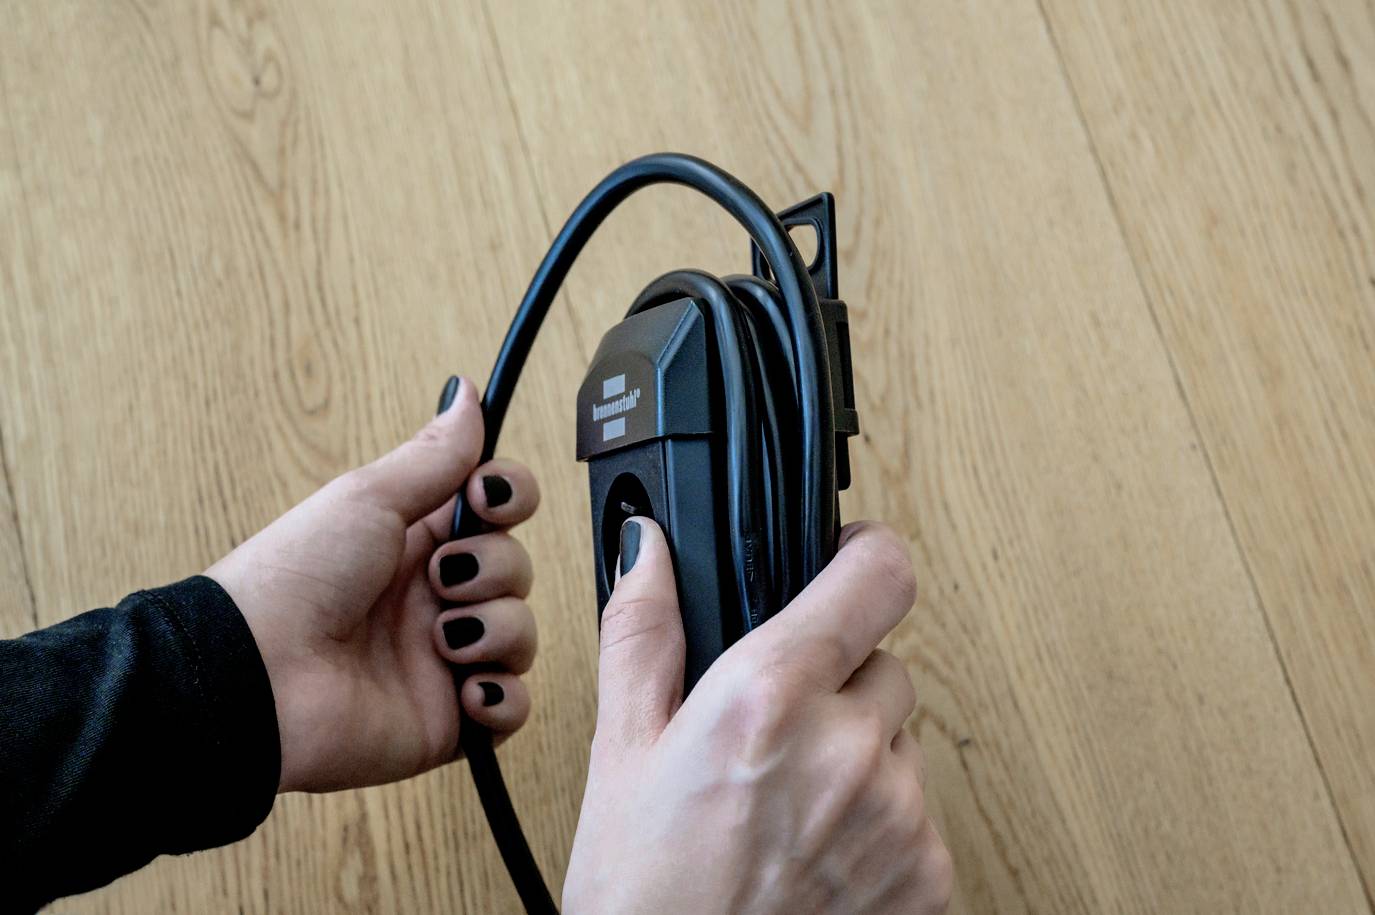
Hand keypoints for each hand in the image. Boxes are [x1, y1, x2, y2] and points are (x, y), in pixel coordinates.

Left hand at [207, 378, 540, 792]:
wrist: (259, 677)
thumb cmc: (295, 578)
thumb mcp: (369, 498)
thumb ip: (436, 453)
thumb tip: (468, 391)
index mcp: (415, 543)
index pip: (497, 512)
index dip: (510, 499)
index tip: (489, 497)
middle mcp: (434, 599)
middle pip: (516, 569)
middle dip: (493, 568)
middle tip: (440, 578)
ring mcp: (443, 661)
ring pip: (521, 634)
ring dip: (494, 629)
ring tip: (442, 640)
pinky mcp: (449, 721)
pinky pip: (512, 706)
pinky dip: (501, 696)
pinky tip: (465, 686)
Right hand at [564, 519, 951, 913]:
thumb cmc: (643, 896)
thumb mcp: (620, 753)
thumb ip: (644, 632)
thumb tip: (650, 551)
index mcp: (768, 698)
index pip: (880, 574)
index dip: (864, 557)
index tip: (845, 564)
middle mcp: (847, 749)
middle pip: (886, 664)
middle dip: (838, 682)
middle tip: (773, 734)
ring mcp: (898, 816)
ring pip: (900, 742)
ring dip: (858, 755)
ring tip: (784, 807)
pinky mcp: (931, 876)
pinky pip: (918, 811)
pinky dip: (878, 821)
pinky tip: (814, 854)